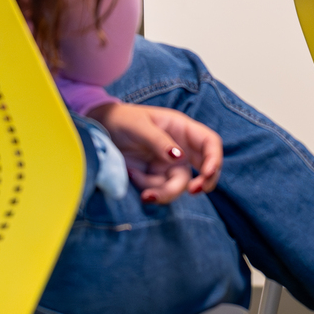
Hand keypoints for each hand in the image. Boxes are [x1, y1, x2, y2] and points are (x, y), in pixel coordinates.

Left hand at [90, 101, 222, 204]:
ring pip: (180, 184)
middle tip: (192, 191)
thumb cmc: (121, 120)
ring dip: (165, 192)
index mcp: (182, 129)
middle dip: (203, 182)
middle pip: (204, 168)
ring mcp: (168, 164)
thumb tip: (179, 157)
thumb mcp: (139, 126)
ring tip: (145, 193)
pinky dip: (147, 188)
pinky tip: (131, 174)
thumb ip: (159, 141)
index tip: (206, 174)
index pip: (209, 142)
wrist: (98, 131)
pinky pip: (159, 189)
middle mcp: (180, 148)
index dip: (214, 158)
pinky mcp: (155, 177)